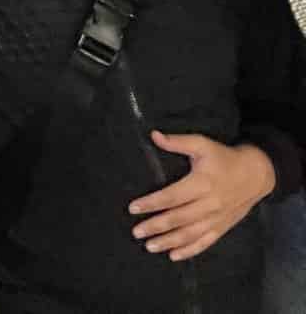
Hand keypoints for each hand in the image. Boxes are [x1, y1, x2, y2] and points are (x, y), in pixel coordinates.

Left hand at [129, 134, 274, 260]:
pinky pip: (205, 242)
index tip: (133, 208)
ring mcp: (217, 218)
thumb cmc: (224, 158)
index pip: (172, 197)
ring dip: (169, 242)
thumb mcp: (202, 144)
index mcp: (202, 184)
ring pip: (190, 234)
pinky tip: (174, 255)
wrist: (256, 174)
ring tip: (149, 246)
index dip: (152, 203)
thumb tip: (153, 135)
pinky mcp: (222, 227)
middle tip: (136, 232)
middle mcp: (210, 204)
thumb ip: (178, 142)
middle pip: (179, 219)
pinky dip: (190, 250)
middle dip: (156, 226)